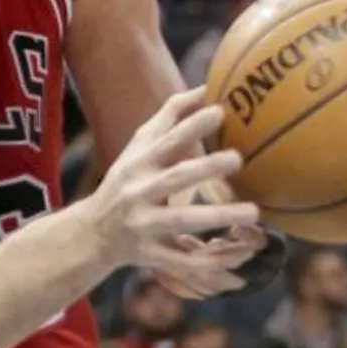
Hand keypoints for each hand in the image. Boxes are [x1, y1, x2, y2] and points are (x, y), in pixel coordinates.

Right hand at [89, 87, 261, 295]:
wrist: (92, 233)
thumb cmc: (127, 180)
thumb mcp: (139, 146)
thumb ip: (170, 116)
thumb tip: (207, 86)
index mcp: (139, 163)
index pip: (166, 141)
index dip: (191, 127)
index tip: (220, 111)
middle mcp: (139, 193)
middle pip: (174, 179)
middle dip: (205, 169)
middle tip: (239, 158)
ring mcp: (144, 225)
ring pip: (183, 221)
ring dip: (218, 216)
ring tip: (254, 212)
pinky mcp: (152, 255)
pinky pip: (185, 261)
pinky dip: (213, 262)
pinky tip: (243, 256)